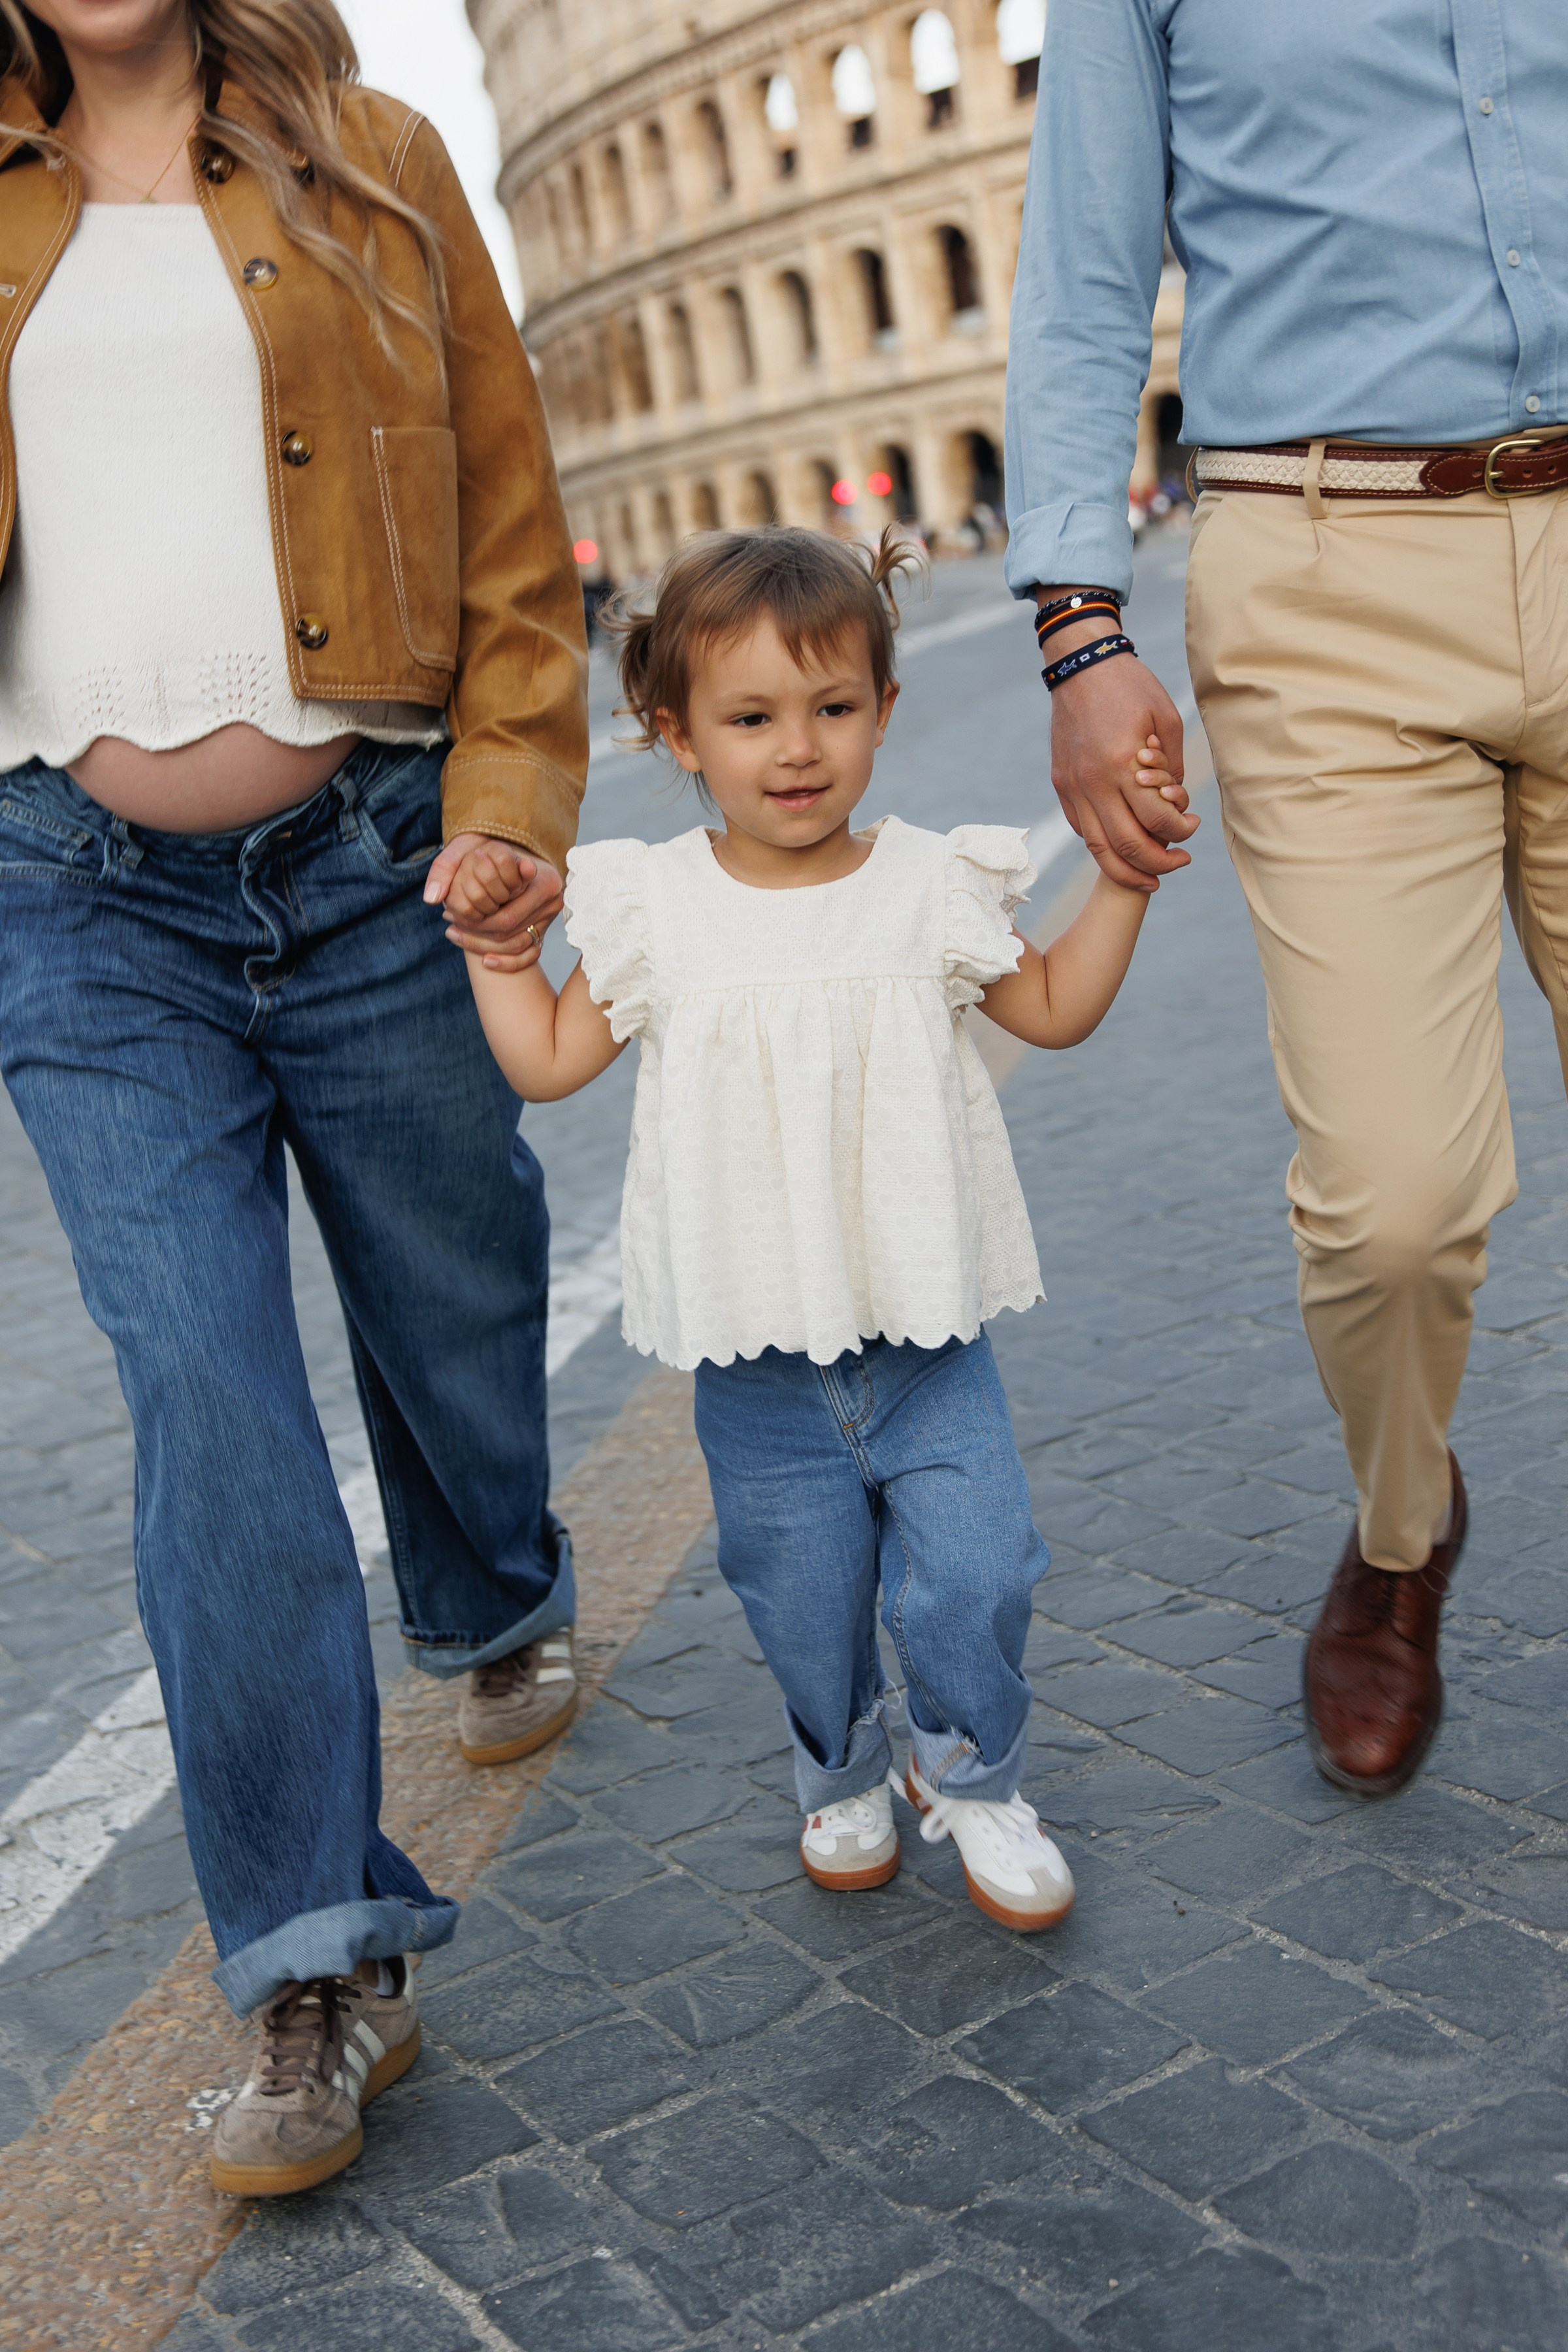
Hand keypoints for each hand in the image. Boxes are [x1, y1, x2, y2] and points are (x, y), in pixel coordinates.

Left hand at [423, 834, 563, 969]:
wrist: (503, 851)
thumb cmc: (485, 847)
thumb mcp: (463, 847)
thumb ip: (443, 868)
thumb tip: (432, 898)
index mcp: (538, 876)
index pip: (504, 912)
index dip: (473, 918)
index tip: (448, 913)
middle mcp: (551, 897)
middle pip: (509, 929)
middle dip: (476, 933)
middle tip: (449, 927)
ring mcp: (549, 914)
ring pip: (517, 945)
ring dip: (484, 946)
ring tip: (456, 935)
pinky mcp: (545, 926)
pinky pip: (530, 955)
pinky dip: (508, 963)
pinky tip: (485, 961)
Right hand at [1046, 640, 1198, 892]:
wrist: (1082, 667)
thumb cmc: (1131, 688)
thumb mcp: (1167, 719)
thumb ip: (1172, 768)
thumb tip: (1174, 806)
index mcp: (1123, 763)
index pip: (1156, 819)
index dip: (1181, 832)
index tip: (1192, 826)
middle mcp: (1094, 782)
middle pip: (1126, 845)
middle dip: (1158, 864)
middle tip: (1180, 861)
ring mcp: (1073, 787)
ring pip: (1098, 848)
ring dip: (1126, 871)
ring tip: (1150, 878)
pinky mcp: (1062, 786)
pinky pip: (1082, 829)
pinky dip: (1103, 846)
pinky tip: (1122, 846)